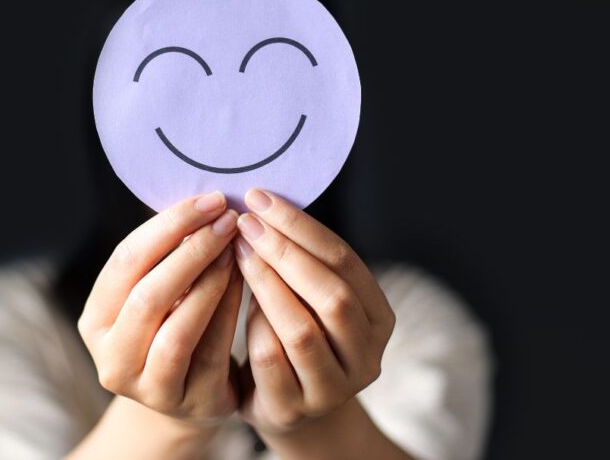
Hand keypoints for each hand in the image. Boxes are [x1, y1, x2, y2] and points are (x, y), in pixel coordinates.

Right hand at [76, 192, 243, 428]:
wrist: (194, 397)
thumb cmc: (177, 327)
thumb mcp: (160, 294)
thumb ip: (166, 257)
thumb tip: (203, 198)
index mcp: (96, 320)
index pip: (125, 261)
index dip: (167, 226)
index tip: (209, 200)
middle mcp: (112, 358)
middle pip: (147, 295)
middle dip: (191, 250)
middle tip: (228, 219)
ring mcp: (147, 389)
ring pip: (176, 329)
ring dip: (210, 282)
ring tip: (237, 248)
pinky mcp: (188, 403)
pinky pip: (210, 353)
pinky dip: (229, 313)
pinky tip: (247, 283)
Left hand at [233, 188, 395, 434]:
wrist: (286, 407)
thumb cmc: (295, 334)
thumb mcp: (310, 299)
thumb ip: (303, 262)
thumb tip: (263, 200)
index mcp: (379, 318)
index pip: (345, 261)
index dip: (302, 227)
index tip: (261, 199)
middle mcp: (366, 356)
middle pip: (332, 296)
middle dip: (286, 253)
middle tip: (245, 223)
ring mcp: (333, 389)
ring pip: (302, 331)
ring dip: (266, 286)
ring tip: (237, 253)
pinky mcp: (295, 409)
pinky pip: (270, 361)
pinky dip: (250, 326)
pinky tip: (231, 300)